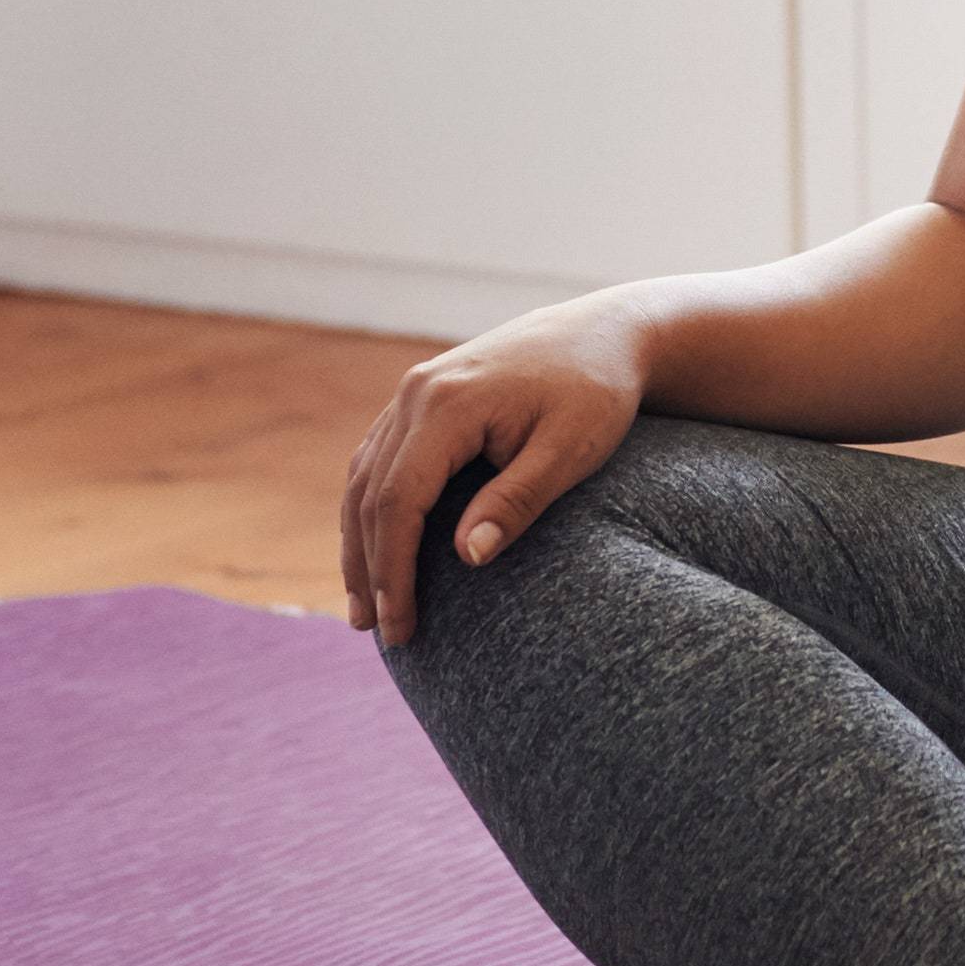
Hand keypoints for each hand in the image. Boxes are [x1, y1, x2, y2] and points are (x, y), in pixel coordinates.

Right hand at [336, 296, 650, 645]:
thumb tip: (465, 557)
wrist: (605, 332)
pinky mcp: (423, 398)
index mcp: (447, 406)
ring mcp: (415, 392)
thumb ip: (518, 500)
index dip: (392, 569)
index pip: (398, 501)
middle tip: (378, 632)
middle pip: (369, 493)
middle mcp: (417, 394)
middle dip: (369, 567)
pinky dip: (370, 508)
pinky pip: (379, 459)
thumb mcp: (571, 449)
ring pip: (364, 477)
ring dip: (359, 542)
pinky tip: (376, 548)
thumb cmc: (597, 391)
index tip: (400, 625)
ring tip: (365, 606)